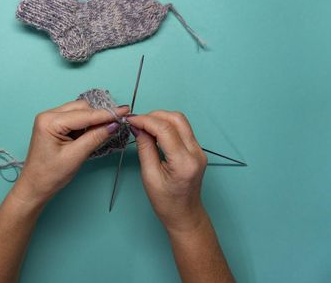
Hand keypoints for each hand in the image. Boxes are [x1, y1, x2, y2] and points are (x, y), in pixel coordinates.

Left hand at [11, 100, 129, 205]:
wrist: (34, 187)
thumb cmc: (49, 175)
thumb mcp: (76, 156)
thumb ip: (95, 137)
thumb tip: (113, 125)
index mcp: (50, 121)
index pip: (85, 114)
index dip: (107, 113)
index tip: (124, 110)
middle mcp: (48, 115)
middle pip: (82, 108)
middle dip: (100, 116)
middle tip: (118, 123)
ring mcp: (50, 119)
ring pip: (79, 111)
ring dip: (93, 120)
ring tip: (105, 131)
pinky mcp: (54, 125)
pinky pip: (75, 118)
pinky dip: (86, 125)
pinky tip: (92, 134)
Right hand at [126, 111, 207, 232]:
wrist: (185, 214)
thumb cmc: (167, 202)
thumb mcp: (150, 176)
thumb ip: (145, 148)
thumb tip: (138, 127)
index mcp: (184, 162)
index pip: (165, 129)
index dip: (146, 120)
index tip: (131, 120)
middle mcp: (196, 153)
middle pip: (176, 119)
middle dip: (154, 116)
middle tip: (137, 122)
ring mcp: (199, 150)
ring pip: (181, 121)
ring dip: (161, 119)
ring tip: (144, 126)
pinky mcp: (197, 150)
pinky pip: (183, 130)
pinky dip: (167, 126)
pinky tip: (154, 133)